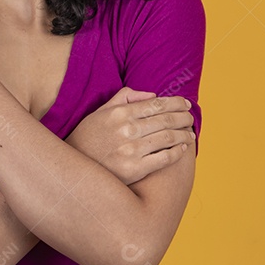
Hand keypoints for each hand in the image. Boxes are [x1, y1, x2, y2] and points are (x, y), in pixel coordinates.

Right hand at [67, 87, 195, 185]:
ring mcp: (131, 150)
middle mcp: (127, 129)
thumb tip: (152, 95)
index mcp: (119, 113)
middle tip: (191, 119)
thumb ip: (124, 98)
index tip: (186, 104)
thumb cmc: (87, 137)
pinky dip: (178, 152)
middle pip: (166, 119)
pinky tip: (182, 148)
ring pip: (169, 138)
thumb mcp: (100, 112)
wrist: (73, 169)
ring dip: (184, 134)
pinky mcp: (135, 169)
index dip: (176, 103)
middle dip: (184, 117)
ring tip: (190, 133)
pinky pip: (165, 158)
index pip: (156, 104)